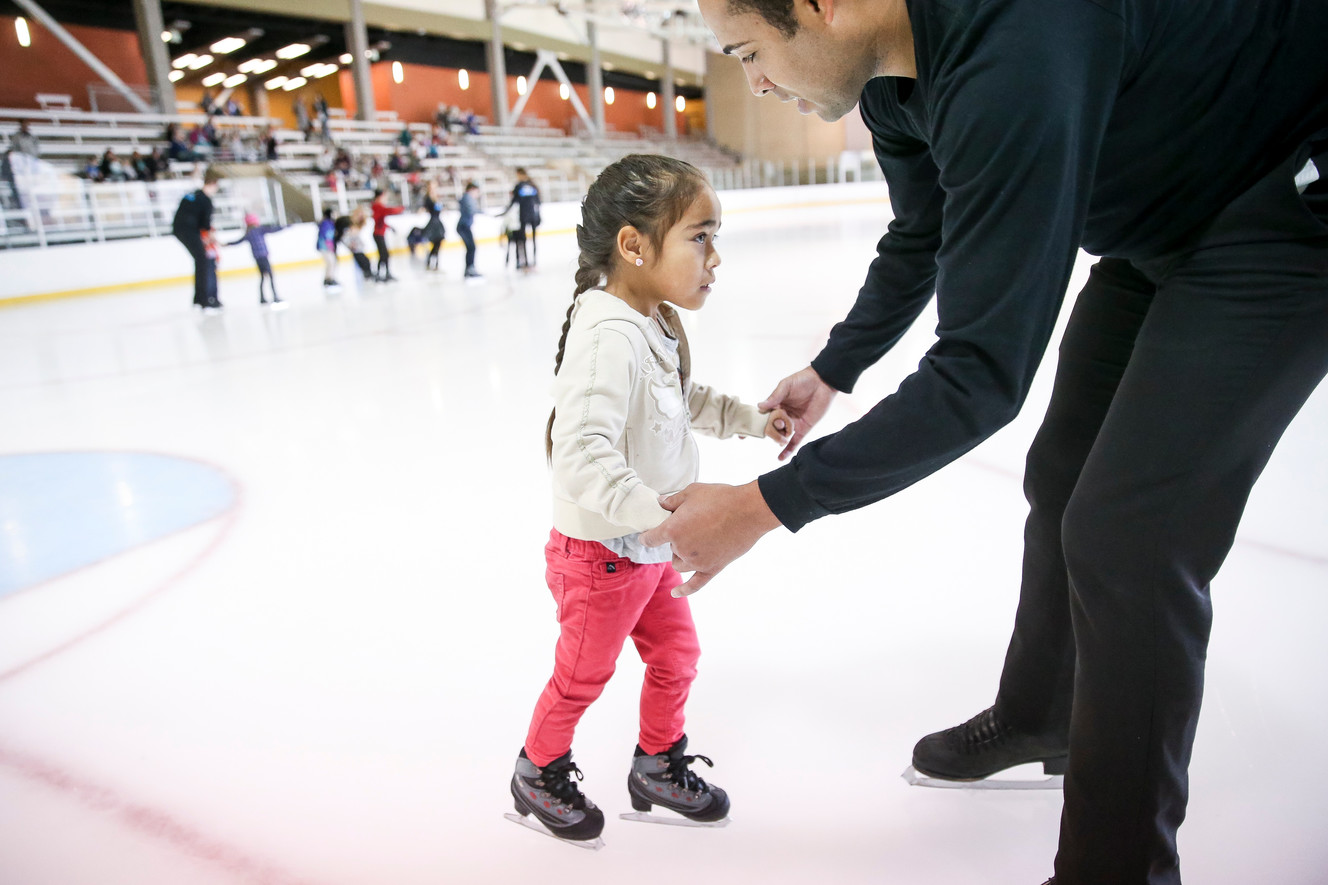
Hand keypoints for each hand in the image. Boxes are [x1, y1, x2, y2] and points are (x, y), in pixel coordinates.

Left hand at [640, 481, 781, 596]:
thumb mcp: (692, 492)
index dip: (647, 536)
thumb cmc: (720, 498)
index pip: (651, 538)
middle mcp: (682, 549)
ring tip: (695, 541)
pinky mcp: (713, 568)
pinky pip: (695, 585)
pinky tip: (676, 593)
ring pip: (680, 565)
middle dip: (676, 540)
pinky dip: (684, 590)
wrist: (748, 510)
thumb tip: (660, 503)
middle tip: (692, 525)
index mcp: (673, 530)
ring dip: (681, 556)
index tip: (647, 535)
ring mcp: (697, 562)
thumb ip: (673, 500)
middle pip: (670, 550)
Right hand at [759, 366, 837, 460]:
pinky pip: (794, 441)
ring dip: (778, 438)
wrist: (823, 382)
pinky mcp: (803, 428)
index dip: (753, 425)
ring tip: (780, 438)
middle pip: (771, 428)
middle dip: (769, 431)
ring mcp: (792, 423)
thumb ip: (774, 396)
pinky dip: (788, 450)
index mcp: (775, 405)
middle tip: (773, 427)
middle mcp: (782, 416)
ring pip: (781, 435)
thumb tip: (759, 406)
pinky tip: (780, 458)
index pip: (761, 417)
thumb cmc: (803, 380)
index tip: (742, 434)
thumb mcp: (786, 385)